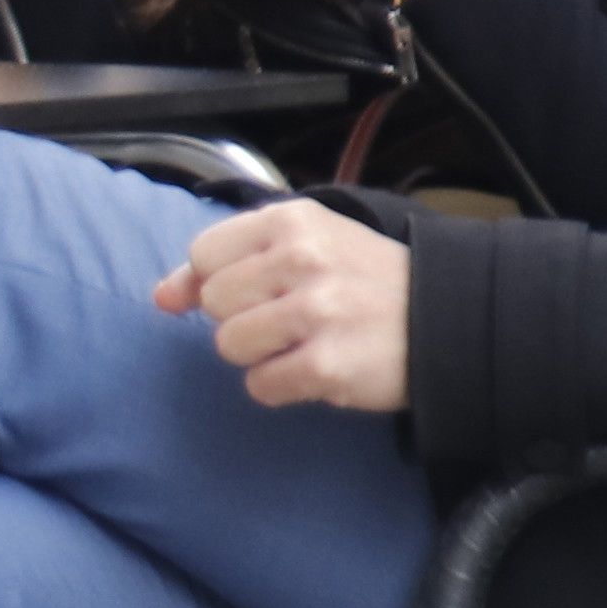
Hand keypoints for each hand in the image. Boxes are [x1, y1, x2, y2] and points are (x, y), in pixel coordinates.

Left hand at [151, 201, 412, 412]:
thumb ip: (225, 263)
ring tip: (302, 342)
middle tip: (289, 317)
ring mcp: (315, 313)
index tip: (256, 290)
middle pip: (213, 302)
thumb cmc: (363, 280)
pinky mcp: (326, 366)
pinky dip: (280, 386)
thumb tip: (160, 297)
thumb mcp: (302, 247)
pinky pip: (260, 386)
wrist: (446, 319)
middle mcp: (302, 259)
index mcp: (293, 221)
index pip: (205, 254)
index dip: (220, 280)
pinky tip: (315, 369)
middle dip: (241, 317)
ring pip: (229, 345)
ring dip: (259, 354)